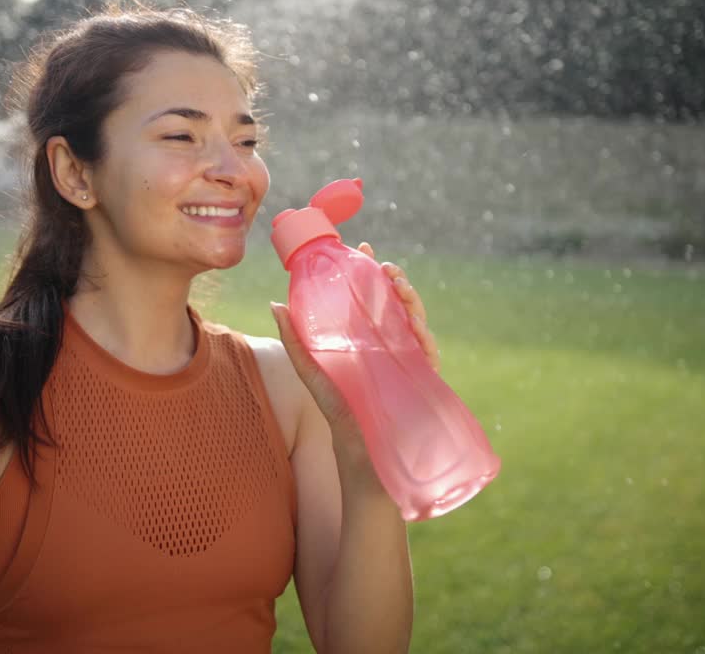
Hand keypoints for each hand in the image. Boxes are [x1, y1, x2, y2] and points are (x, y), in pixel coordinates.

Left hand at [268, 242, 441, 428]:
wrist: (362, 457)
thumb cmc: (338, 413)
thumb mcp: (311, 373)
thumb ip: (294, 341)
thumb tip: (274, 304)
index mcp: (367, 337)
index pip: (373, 295)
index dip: (371, 269)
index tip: (364, 247)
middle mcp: (391, 344)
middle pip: (398, 303)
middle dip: (396, 280)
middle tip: (386, 267)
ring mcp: (408, 360)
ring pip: (417, 321)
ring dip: (412, 300)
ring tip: (400, 288)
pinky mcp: (422, 380)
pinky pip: (430, 353)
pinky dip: (426, 338)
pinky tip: (416, 328)